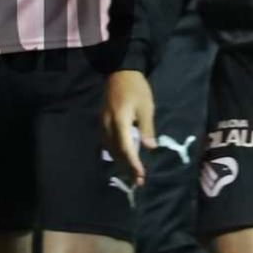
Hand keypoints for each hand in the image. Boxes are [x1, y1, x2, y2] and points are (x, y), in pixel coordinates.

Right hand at [104, 70, 154, 185]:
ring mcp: (103, 123)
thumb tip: (149, 148)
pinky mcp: (102, 121)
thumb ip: (146, 128)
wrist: (120, 72)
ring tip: (131, 172)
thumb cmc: (136, 88)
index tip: (141, 176)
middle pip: (116, 151)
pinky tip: (122, 156)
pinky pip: (107, 141)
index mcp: (119, 121)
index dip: (133, 164)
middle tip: (138, 181)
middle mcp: (108, 125)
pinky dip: (115, 152)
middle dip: (127, 167)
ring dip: (120, 161)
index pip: (126, 148)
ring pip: (110, 148)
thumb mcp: (146, 107)